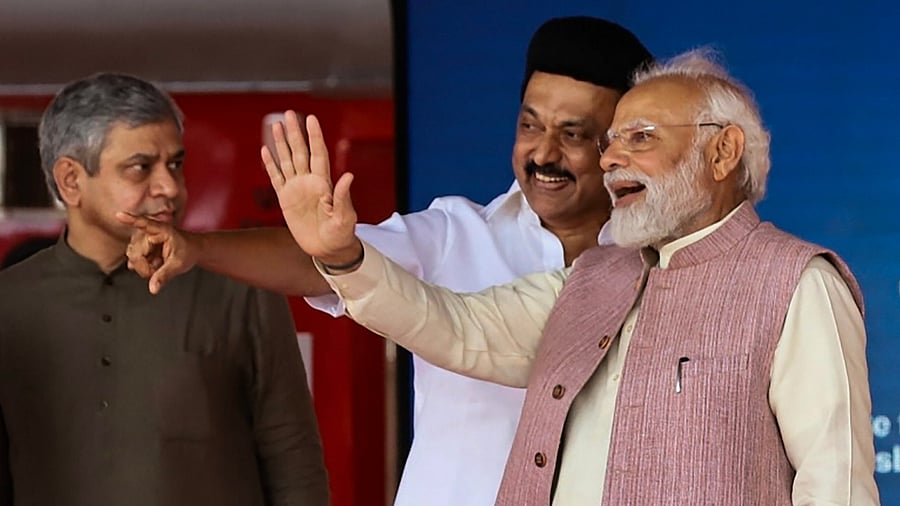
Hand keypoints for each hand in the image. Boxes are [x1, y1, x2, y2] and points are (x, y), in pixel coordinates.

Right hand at [116, 212, 197, 293]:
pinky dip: (143, 267)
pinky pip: (134, 261)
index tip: (119, 215)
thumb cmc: (188, 252)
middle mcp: (149, 232)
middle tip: (159, 269)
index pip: (144, 224)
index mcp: (162, 230)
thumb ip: (164, 275)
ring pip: (133, 258)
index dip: (131, 220)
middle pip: (135, 253)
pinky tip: (153, 264)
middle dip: (145, 267)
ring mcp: (142, 239)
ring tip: (159, 264)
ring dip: (145, 267)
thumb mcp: (179, 264)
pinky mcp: (139, 247)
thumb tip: (152, 289)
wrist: (192, 250)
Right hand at [262, 111, 360, 264]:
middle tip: (289, 114)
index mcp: (324, 183)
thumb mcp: (345, 217)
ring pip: (287, 160)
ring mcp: (297, 189)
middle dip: (295, 133)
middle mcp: (309, 182)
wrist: (328, 249)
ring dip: (281, 143)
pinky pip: (276, 178)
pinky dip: (270, 165)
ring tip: (275, 125)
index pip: (318, 154)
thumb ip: (343, 197)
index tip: (311, 119)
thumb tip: (349, 176)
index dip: (314, 137)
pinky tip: (266, 150)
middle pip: (300, 152)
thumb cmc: (340, 234)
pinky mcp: (285, 200)